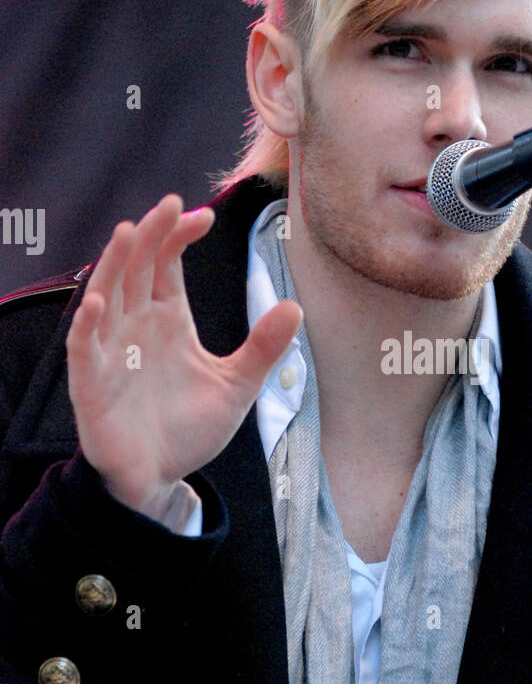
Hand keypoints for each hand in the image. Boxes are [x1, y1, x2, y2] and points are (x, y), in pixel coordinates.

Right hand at [66, 193, 302, 515]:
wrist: (159, 478)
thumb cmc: (189, 428)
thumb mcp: (236, 385)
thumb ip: (263, 348)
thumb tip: (295, 305)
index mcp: (167, 319)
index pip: (166, 264)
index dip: (179, 237)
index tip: (204, 217)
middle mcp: (135, 326)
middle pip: (136, 268)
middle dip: (150, 236)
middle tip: (169, 204)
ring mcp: (110, 353)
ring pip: (105, 296)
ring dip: (114, 265)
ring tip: (129, 232)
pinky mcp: (91, 385)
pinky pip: (84, 349)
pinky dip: (86, 326)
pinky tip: (95, 303)